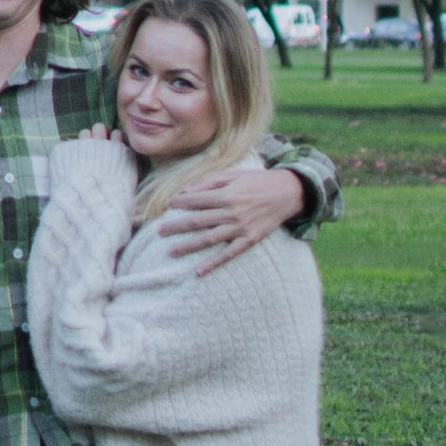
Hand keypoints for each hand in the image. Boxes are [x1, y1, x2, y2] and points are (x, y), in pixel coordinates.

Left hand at [159, 161, 305, 274]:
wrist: (287, 193)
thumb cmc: (257, 181)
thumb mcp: (233, 174)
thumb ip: (209, 182)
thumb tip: (185, 192)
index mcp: (227, 194)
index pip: (196, 200)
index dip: (179, 203)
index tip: (166, 206)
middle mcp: (232, 212)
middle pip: (198, 221)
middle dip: (176, 226)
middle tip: (158, 231)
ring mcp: (241, 228)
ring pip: (209, 239)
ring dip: (189, 246)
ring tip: (171, 252)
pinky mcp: (249, 240)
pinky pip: (229, 253)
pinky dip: (214, 263)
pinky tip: (199, 271)